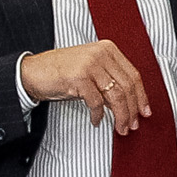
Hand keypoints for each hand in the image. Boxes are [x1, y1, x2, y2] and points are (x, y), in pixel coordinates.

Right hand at [20, 41, 151, 129]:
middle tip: (132, 124)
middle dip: (132, 109)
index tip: (144, 111)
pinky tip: (96, 121)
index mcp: (107, 49)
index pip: (133, 74)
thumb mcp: (89, 70)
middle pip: (127, 86)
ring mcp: (90, 64)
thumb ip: (108, 80)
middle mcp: (100, 54)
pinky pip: (96, 102)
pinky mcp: (79, 77)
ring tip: (119, 127)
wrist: (31, 72)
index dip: (141, 96)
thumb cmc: (59, 72)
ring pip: (116, 95)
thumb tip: (128, 102)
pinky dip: (98, 115)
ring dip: (120, 115)